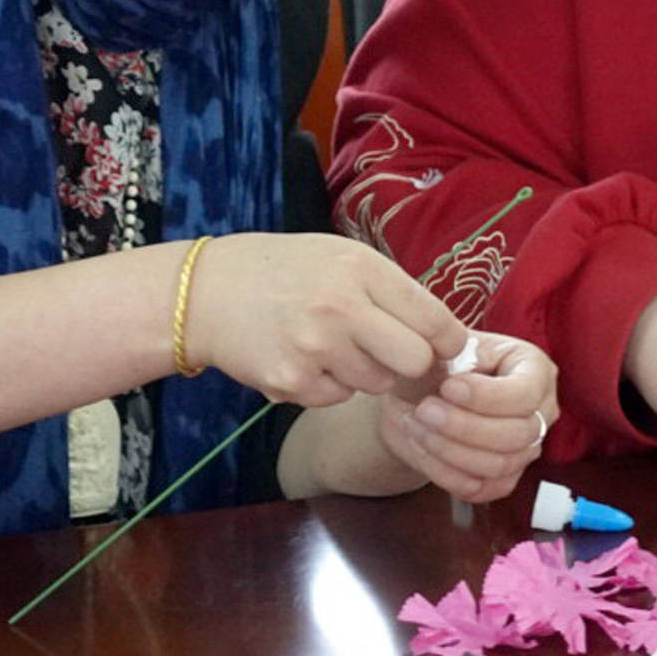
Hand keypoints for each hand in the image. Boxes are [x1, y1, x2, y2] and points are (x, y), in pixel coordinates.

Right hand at [187, 233, 466, 405]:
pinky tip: (304, 358)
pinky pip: (339, 397)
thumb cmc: (286, 272)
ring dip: (366, 372)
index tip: (445, 346)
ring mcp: (314, 348)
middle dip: (411, 363)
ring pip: (378, 383)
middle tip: (392, 352)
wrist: (207, 293)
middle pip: (415, 362)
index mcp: (360, 268)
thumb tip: (447, 335)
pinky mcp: (291, 382)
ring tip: (332, 344)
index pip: (434, 318)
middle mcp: (340, 307)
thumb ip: (391, 290)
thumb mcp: (341, 258)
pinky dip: (329, 385)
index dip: (449, 340)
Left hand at [375, 332, 557, 502]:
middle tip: (424, 410)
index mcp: (534, 369)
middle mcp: (540, 411)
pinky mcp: (504, 479)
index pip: (526, 394)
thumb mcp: (444, 346)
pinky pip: (483, 489)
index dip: (486, 397)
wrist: (415, 398)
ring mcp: (526, 449)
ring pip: (500, 465)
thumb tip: (460, 375)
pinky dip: (447, 474)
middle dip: (464, 426)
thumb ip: (454, 352)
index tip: (447, 387)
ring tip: (417, 426)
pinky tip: (423, 449)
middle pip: (517, 435)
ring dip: (450, 450)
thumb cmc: (434, 366)